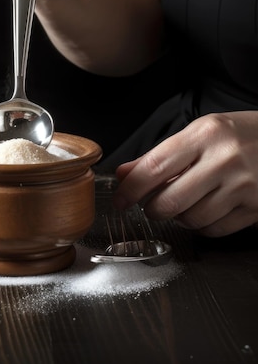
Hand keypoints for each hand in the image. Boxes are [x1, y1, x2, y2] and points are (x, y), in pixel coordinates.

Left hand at [113, 111, 257, 236]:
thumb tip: (124, 174)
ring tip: (183, 201)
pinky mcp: (255, 208)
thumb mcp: (199, 133)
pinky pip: (214, 230)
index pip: (155, 167)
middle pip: (170, 201)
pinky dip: (201, 226)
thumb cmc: (237, 135)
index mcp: (205, 134)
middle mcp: (224, 160)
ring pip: (191, 219)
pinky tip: (204, 209)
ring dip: (178, 217)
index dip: (131, 189)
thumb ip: (160, 155)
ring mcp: (242, 186)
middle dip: (152, 208)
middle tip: (151, 203)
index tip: (120, 200)